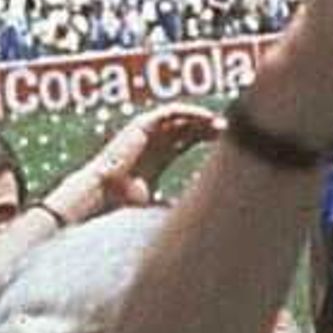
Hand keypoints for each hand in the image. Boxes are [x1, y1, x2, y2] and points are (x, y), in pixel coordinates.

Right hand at [50, 102, 221, 223]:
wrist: (102, 194)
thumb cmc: (125, 202)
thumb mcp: (159, 202)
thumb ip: (176, 205)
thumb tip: (198, 220)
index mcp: (162, 155)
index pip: (191, 138)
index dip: (210, 136)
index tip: (230, 140)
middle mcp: (157, 141)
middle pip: (190, 126)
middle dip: (210, 126)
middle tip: (230, 131)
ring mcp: (150, 131)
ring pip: (183, 117)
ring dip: (203, 118)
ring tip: (221, 124)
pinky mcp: (143, 124)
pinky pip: (170, 112)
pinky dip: (189, 112)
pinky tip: (205, 118)